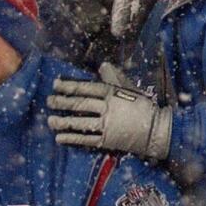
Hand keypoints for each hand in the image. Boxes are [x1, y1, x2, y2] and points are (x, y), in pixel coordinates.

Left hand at [48, 69, 172, 160]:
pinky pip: (86, 139)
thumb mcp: (130, 88)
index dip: (69, 86)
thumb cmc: (142, 106)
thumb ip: (115, 77)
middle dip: (62, 102)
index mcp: (113, 93)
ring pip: (80, 122)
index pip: (86, 88)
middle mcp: (108, 108)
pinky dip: (71, 138)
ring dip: (63, 122)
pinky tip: (60, 138)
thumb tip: (102, 65)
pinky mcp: (107, 140)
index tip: (55, 85)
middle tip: (49, 101)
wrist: (156, 129)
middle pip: (81, 104)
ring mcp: (107, 125)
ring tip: (50, 120)